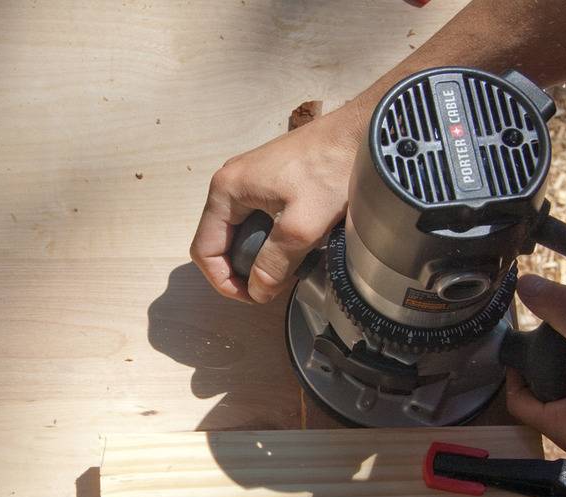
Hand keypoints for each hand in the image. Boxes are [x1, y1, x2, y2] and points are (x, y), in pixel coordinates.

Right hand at [190, 100, 365, 303]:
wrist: (362, 132)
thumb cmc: (332, 167)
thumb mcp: (302, 226)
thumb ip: (275, 263)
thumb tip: (258, 291)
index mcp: (227, 190)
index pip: (204, 250)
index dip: (224, 281)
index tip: (252, 295)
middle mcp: (231, 182)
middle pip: (220, 242)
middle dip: (242, 270)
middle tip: (270, 286)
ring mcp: (249, 179)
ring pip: (240, 232)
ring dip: (258, 255)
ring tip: (286, 268)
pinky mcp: (269, 180)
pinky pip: (258, 219)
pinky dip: (270, 239)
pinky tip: (294, 245)